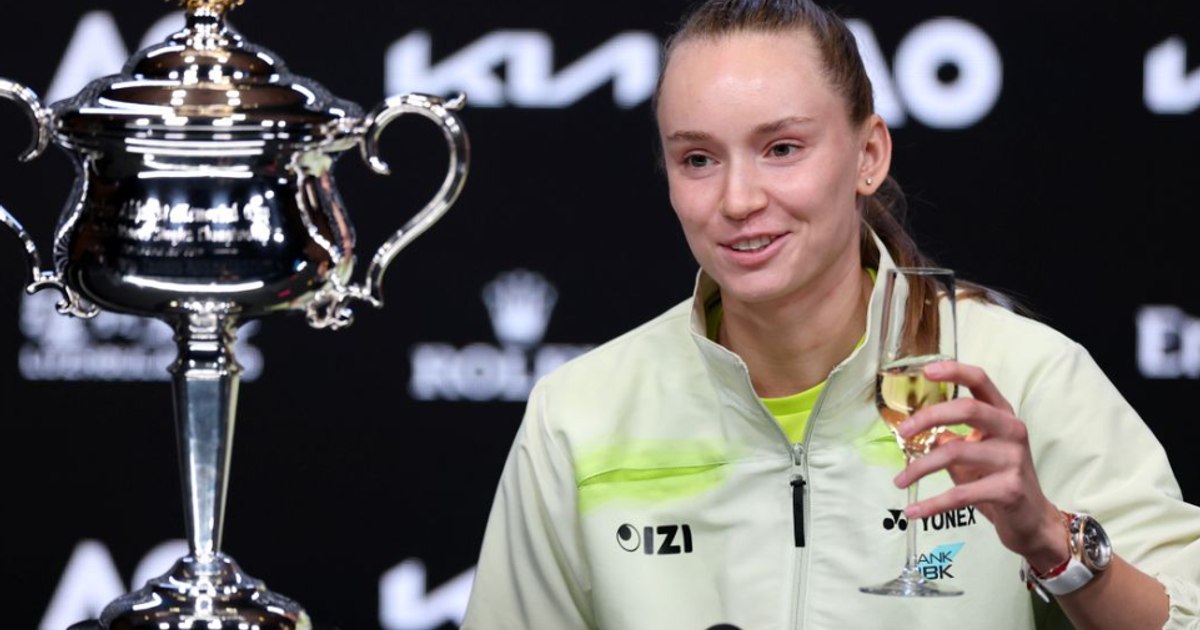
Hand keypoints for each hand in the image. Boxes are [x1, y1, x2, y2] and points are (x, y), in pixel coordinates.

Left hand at [893, 360, 1068, 571]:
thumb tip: (917, 432)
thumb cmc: (999, 480)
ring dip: (920, 468)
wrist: (1032, 520)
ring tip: (899, 480)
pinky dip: (932, 504)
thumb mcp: (977, 452)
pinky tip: (913, 512)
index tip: (927, 371)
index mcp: (1002, 415)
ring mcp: (1013, 459)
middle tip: (902, 432)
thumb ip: (951, 438)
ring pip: (954, 453)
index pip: (981, 382)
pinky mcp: (1009, 490)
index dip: (954, 372)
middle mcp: (1012, 431)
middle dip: (928, 417)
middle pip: (967, 409)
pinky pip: (960, 494)